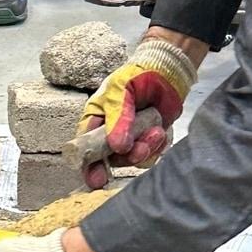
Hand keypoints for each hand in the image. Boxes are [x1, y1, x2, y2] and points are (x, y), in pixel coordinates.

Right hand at [73, 39, 196, 189]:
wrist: (166, 73)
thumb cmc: (135, 77)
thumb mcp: (121, 92)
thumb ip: (119, 119)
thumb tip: (117, 147)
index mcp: (95, 121)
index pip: (86, 148)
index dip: (89, 166)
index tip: (97, 178)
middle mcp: (110, 134)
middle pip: (111, 159)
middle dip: (126, 158)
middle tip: (138, 152)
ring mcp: (131, 139)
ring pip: (133, 158)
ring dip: (145, 149)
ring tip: (156, 132)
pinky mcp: (149, 141)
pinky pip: (151, 155)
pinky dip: (157, 147)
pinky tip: (160, 131)